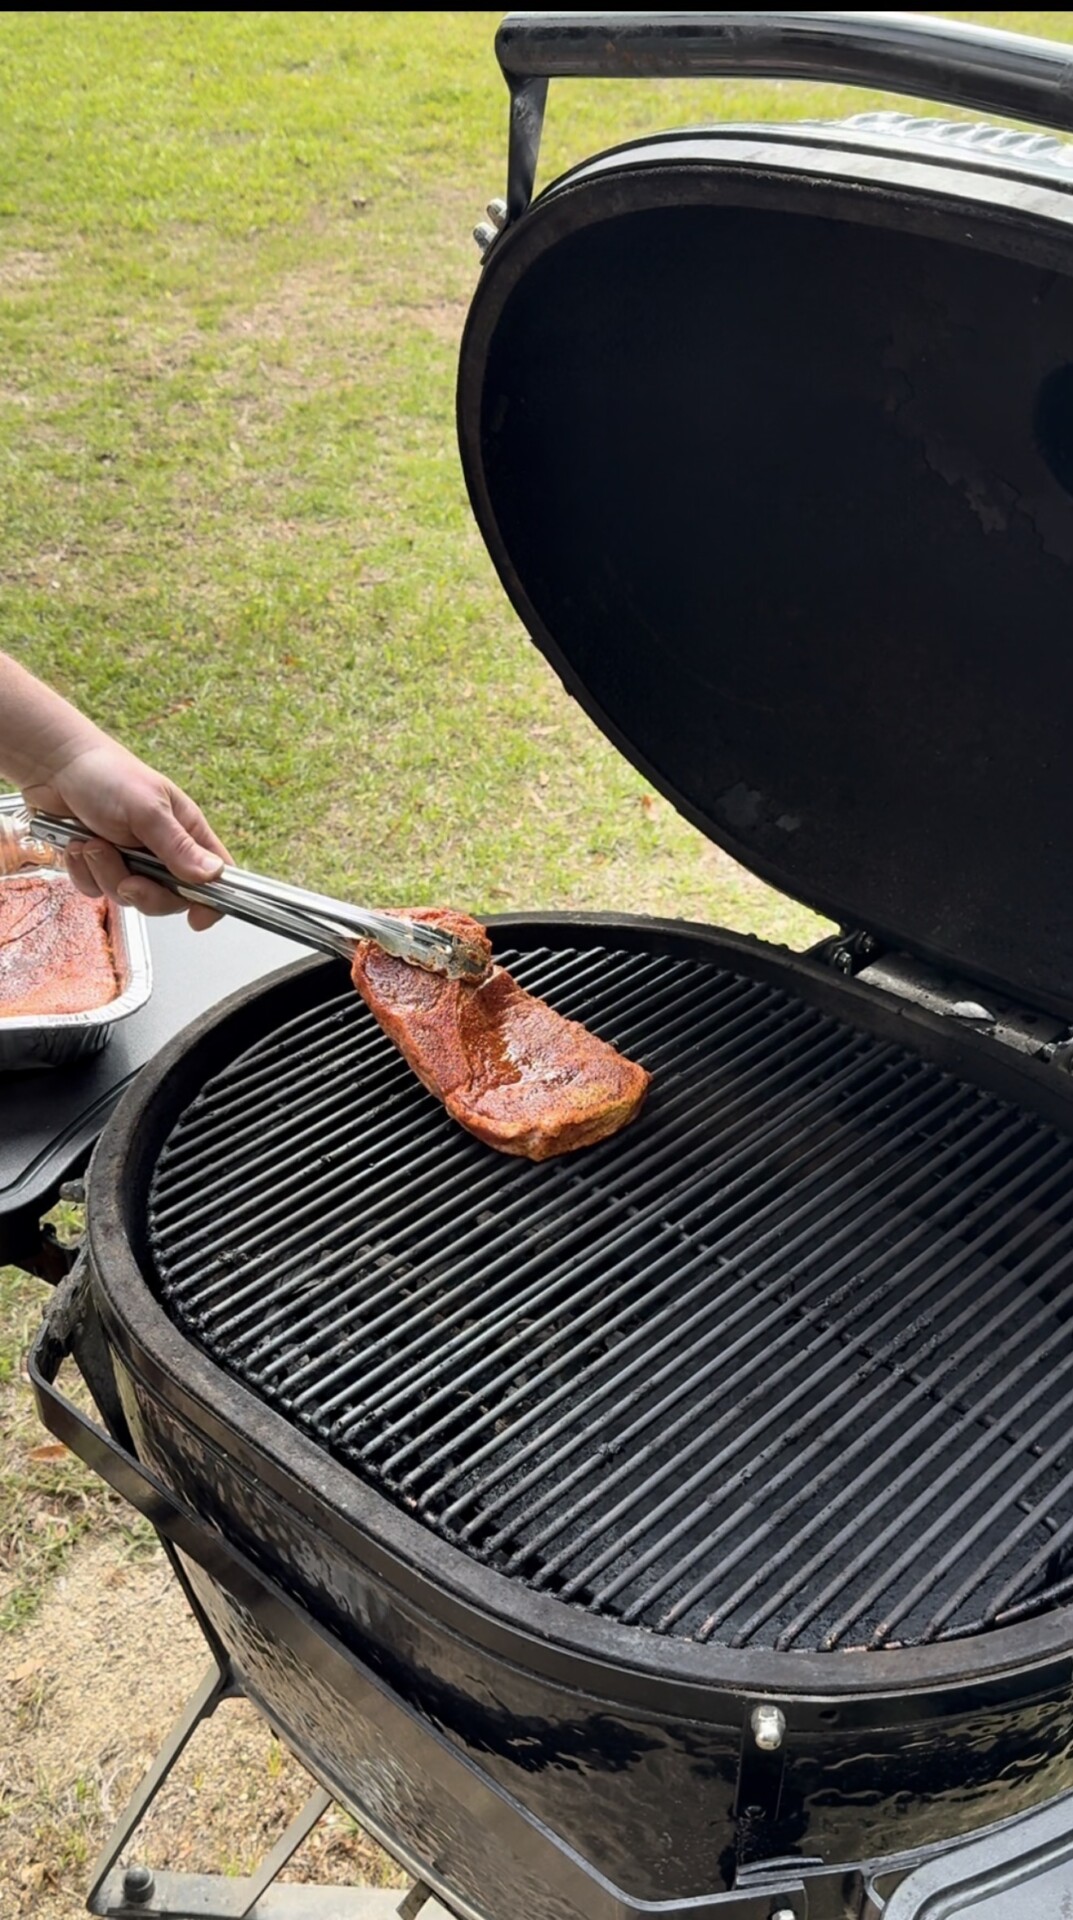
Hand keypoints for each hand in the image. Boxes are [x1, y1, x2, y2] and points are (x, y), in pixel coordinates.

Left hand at [22, 741, 229, 932]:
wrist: (54, 766)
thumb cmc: (106, 774)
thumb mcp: (147, 810)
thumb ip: (178, 847)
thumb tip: (212, 876)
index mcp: (186, 832)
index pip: (215, 876)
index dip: (212, 900)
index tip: (196, 918)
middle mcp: (163, 851)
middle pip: (169, 899)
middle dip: (143, 891)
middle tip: (127, 875)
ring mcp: (131, 860)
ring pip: (128, 897)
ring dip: (104, 873)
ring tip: (92, 843)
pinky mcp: (101, 865)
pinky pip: (97, 890)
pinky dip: (83, 873)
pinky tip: (77, 846)